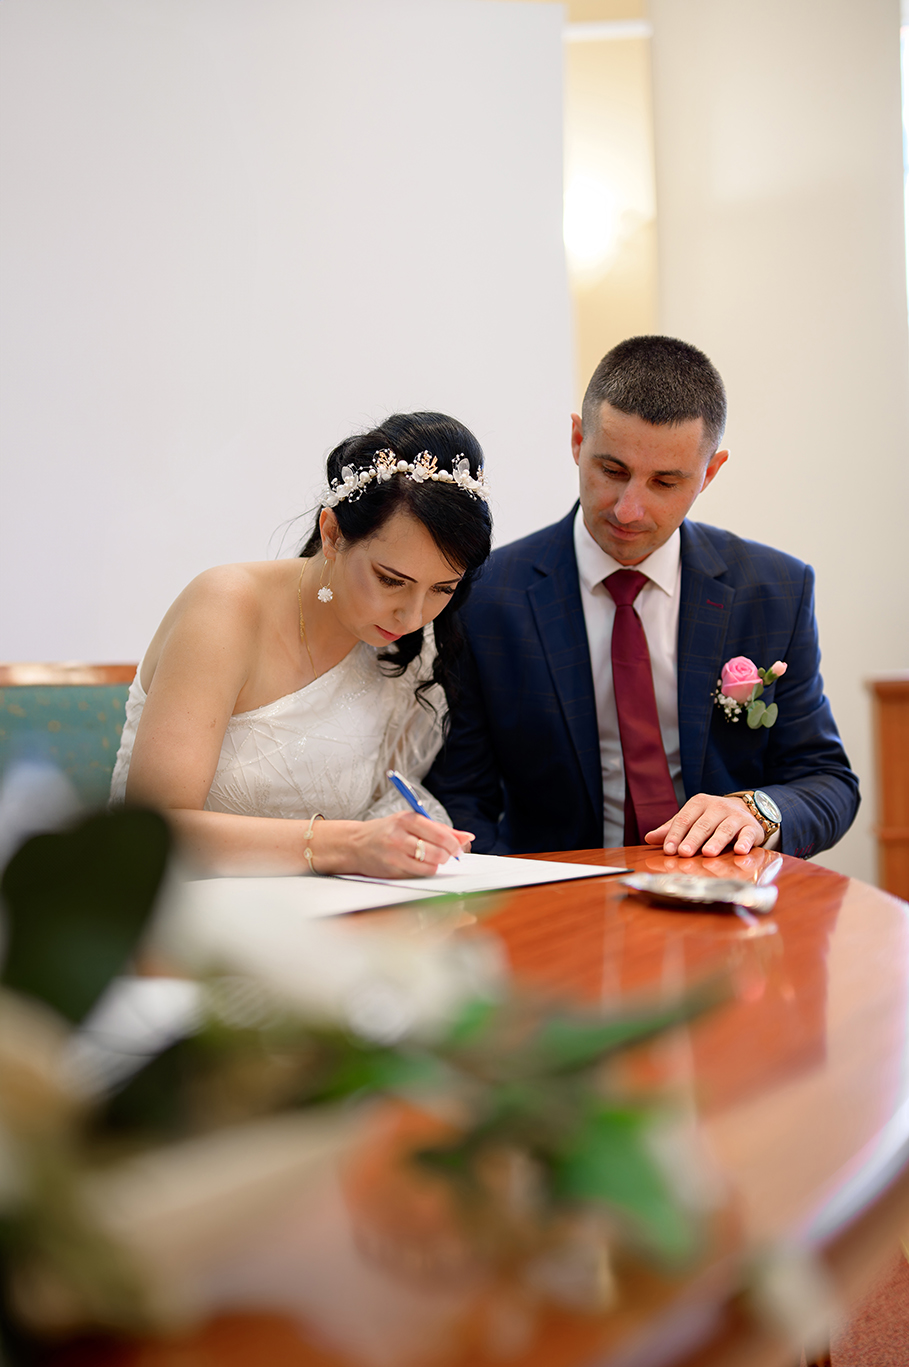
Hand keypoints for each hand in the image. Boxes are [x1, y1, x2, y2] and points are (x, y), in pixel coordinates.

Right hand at [315, 811, 472, 877]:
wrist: (355, 844)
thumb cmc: (386, 831)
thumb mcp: (411, 822)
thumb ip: (440, 829)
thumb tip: (467, 837)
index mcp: (406, 819)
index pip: (440, 833)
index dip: (454, 844)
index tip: (459, 848)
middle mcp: (400, 836)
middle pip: (437, 852)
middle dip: (447, 856)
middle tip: (446, 855)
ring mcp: (395, 855)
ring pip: (430, 866)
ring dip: (436, 864)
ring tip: (431, 858)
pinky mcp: (392, 870)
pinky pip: (419, 874)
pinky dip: (424, 871)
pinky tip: (418, 864)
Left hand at [644, 794, 764, 856]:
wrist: (744, 811)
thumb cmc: (711, 819)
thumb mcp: (691, 820)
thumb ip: (672, 829)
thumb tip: (648, 838)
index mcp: (699, 803)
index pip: (684, 819)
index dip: (675, 835)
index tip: (668, 849)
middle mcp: (717, 807)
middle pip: (702, 825)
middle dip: (692, 839)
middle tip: (684, 853)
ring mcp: (735, 816)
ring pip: (724, 829)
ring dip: (716, 841)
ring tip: (708, 853)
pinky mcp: (751, 827)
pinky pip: (747, 834)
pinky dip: (745, 842)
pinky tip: (740, 851)